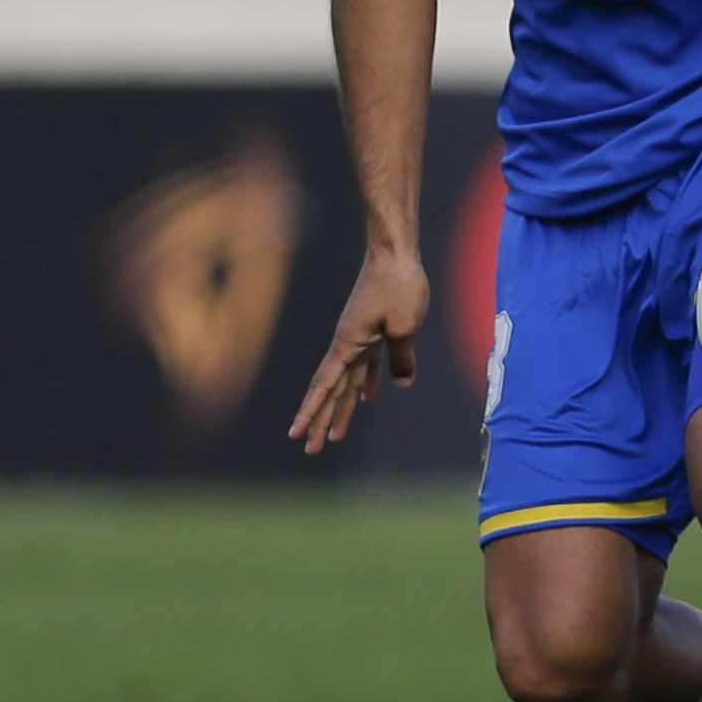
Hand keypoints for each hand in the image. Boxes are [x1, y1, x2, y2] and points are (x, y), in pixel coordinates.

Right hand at [289, 244, 427, 454]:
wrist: (395, 251)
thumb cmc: (399, 284)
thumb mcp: (404, 325)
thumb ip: (401, 357)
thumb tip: (402, 384)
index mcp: (348, 344)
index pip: (325, 386)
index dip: (311, 412)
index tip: (297, 435)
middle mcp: (347, 344)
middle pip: (332, 390)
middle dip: (322, 421)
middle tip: (311, 450)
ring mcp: (359, 337)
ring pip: (348, 380)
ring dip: (342, 408)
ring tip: (335, 436)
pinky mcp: (374, 329)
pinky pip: (366, 363)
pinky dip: (367, 382)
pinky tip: (369, 399)